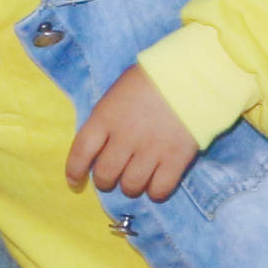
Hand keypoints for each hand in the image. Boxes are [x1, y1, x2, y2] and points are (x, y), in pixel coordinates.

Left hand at [64, 64, 199, 200]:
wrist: (194, 75)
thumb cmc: (152, 78)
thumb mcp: (118, 92)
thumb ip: (106, 119)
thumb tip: (99, 144)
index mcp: (106, 117)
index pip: (80, 153)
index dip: (74, 171)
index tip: (75, 180)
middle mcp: (125, 138)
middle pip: (105, 175)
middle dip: (105, 181)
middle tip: (112, 178)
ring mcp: (151, 150)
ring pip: (131, 186)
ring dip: (130, 187)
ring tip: (136, 179)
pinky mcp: (176, 158)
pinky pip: (159, 189)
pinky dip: (155, 192)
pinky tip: (156, 184)